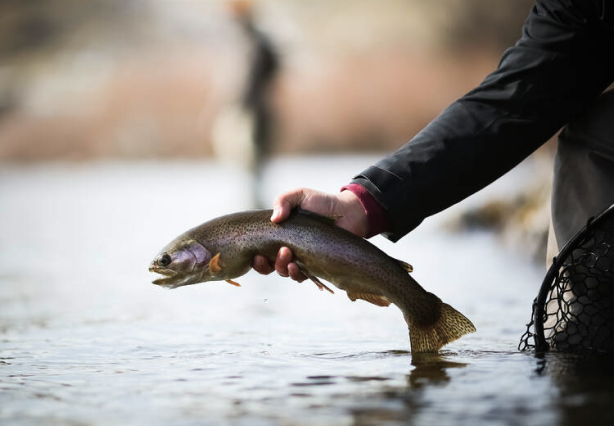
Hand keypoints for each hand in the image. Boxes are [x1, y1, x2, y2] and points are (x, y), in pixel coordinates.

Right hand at [252, 188, 367, 281]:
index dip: (255, 257)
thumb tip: (274, 219)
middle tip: (280, 251)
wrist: (347, 212)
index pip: (260, 251)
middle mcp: (287, 250)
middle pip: (269, 266)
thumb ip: (283, 201)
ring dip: (282, 267)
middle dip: (266, 264)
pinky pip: (302, 277)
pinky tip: (297, 266)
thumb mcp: (299, 195)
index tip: (256, 254)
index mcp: (279, 236)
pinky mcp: (315, 267)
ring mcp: (301, 259)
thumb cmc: (321, 202)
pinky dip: (297, 274)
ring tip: (289, 257)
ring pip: (285, 272)